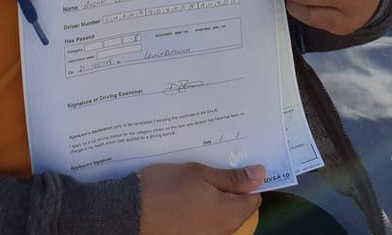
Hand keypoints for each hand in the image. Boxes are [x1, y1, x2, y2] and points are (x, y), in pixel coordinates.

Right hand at [139, 161, 263, 234]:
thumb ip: (232, 178)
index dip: (247, 180)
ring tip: (198, 178)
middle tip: (214, 167)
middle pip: (238, 208)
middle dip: (231, 189)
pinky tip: (187, 195)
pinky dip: (202, 209)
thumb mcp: (199, 173)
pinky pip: (207, 223)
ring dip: (216, 198)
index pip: (253, 198)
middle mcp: (222, 231)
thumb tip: (260, 173)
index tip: (235, 164)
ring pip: (221, 216)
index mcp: (229, 214)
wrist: (131, 212)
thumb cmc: (167, 187)